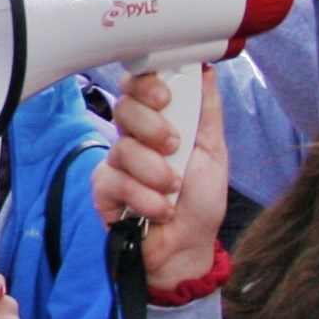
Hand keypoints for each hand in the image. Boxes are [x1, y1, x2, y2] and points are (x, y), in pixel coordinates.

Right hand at [90, 69, 229, 291]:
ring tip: (173, 190)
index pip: (140, 86)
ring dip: (156, 172)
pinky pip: (115, 180)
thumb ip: (207, 111)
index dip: (146, 84)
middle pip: (125, 107)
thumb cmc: (200, 204)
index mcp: (160, 122)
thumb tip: (205, 69)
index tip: (164, 98)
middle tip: (173, 147)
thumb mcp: (214, 152)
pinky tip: (159, 209)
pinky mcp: (104, 190)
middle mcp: (134, 138)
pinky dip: (144, 196)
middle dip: (152, 127)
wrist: (188, 249)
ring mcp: (116, 163)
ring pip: (123, 147)